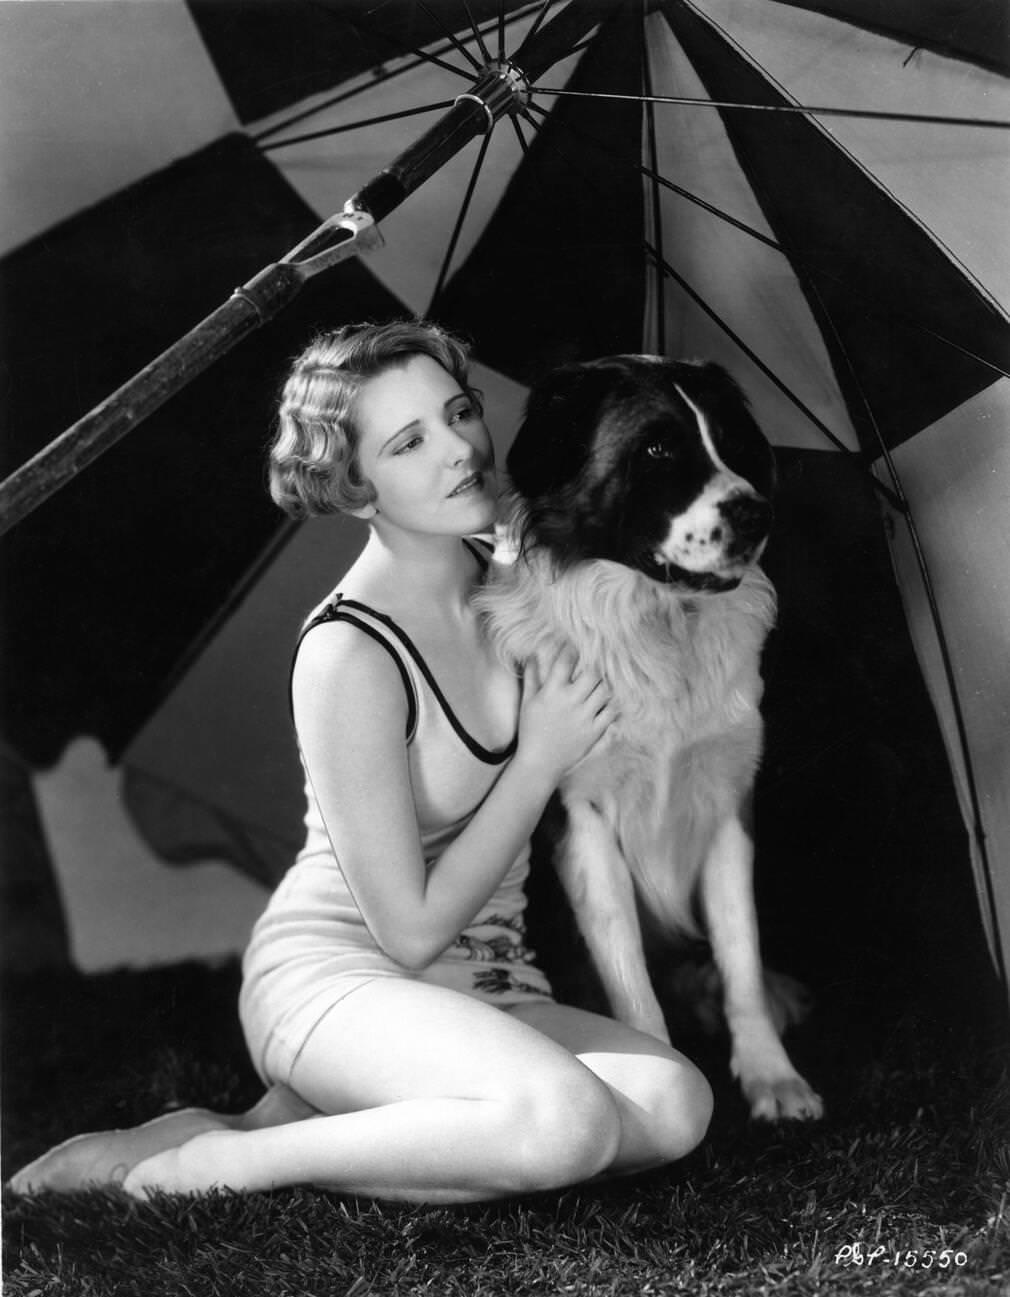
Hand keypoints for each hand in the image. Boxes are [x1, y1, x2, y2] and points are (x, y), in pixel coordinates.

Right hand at [516, 646, 615, 782]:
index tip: (576, 646)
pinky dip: (613, 704)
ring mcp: (585, 717)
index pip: (565, 662)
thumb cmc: (531, 731)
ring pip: (605, 690)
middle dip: (595, 667)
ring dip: (605, 684)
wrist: (539, 763)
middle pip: (592, 673)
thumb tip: (533, 655)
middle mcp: (570, 702)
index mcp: (551, 692)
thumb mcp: (528, 702)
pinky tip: (609, 701)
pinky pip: (612, 712)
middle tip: (595, 665)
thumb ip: (532, 677)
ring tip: (602, 682)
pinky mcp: (595, 731)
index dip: (572, 650)